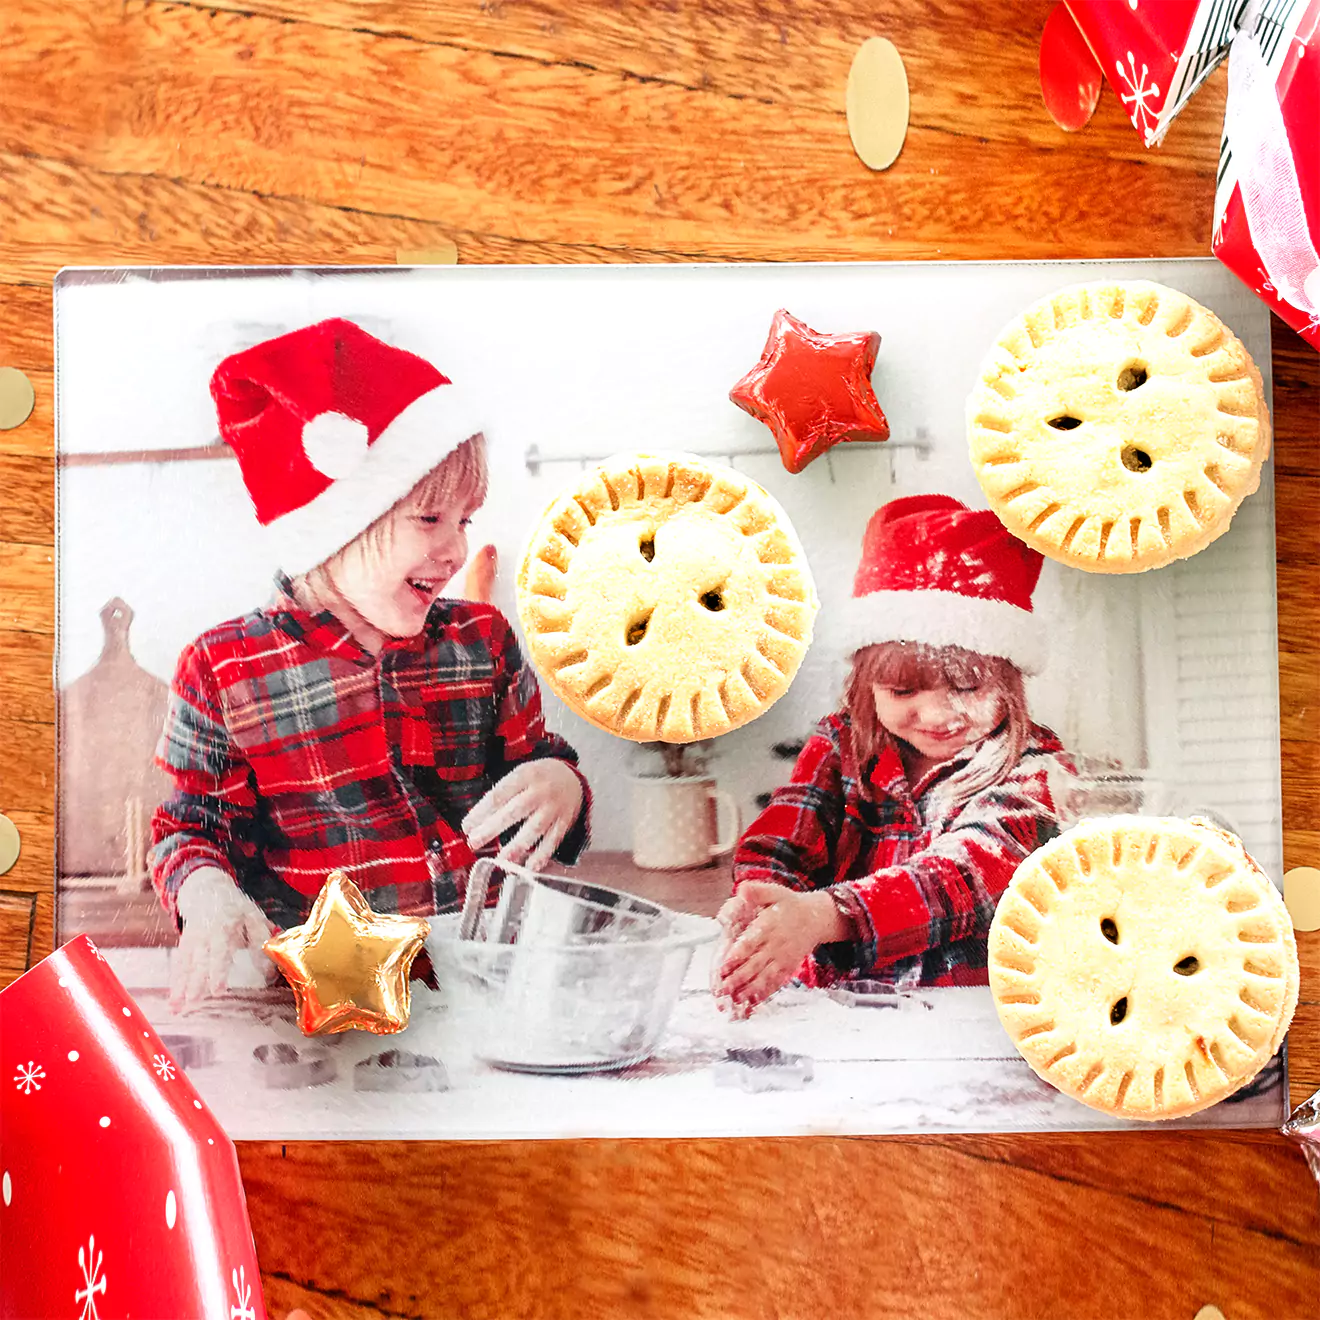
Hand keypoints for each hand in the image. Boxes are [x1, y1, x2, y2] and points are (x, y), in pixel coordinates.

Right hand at [170, 867, 276, 1012]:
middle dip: (201, 980)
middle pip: (203, 959)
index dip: (221, 970)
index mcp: (227, 924)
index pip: (224, 949)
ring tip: (179, 1008)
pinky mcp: (184, 946)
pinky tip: (174, 1004)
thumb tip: (269, 971)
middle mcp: (206, 933)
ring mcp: (193, 939)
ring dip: (182, 987)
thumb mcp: (254, 918)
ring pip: (187, 965)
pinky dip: (176, 985)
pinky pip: (179, 967)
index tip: (218, 990)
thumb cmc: (237, 910)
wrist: (206, 891)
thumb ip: (261, 942)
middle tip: (200, 1000)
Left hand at [461, 759, 583, 870]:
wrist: (572, 778)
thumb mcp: (519, 775)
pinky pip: (554, 840)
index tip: (467, 826)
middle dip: (492, 828)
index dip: (481, 811)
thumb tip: (475, 822)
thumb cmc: (539, 779)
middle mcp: (540, 791)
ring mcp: (554, 808)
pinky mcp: (564, 822)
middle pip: (515, 811)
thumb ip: (500, 796)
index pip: (499, 795)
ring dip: (517, 846)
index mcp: (525, 775)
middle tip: (474, 841)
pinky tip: (530, 866)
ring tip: (501, 859)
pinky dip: (542, 855)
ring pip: (535, 828)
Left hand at [712, 883, 847, 1013]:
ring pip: (764, 977)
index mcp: (769, 926)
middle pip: (755, 964)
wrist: (817, 918)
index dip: (737, 956)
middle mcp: (776, 944)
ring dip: (749, 989)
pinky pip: (776, 982)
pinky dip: (765, 992)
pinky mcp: (788, 967)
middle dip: (737, 978)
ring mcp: (783, 958)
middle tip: (722, 989)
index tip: (724, 966)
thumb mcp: (774, 892)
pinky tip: (754, 1001)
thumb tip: (741, 889)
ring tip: (734, 999)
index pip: (750, 943)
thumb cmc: (791, 905)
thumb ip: (756, 891)